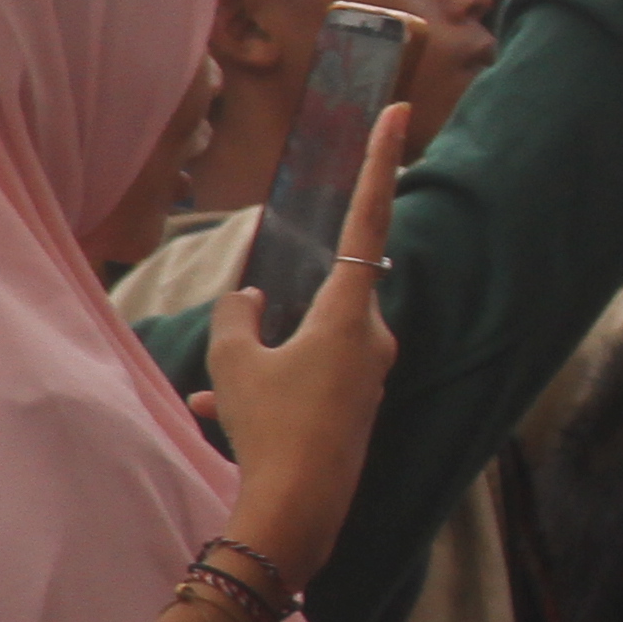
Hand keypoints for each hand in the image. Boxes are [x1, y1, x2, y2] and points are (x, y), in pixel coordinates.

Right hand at [202, 104, 406, 589]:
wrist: (298, 508)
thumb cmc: (270, 427)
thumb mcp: (235, 365)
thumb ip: (239, 320)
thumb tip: (250, 299)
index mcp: (352, 313)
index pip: (369, 221)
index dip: (381, 164)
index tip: (402, 113)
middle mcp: (373, 337)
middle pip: (319, 306)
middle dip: (272, 334)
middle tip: (242, 379)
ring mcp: (370, 374)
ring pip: (302, 351)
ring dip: (257, 370)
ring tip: (220, 404)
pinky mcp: (359, 406)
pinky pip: (305, 384)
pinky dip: (265, 395)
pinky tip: (221, 417)